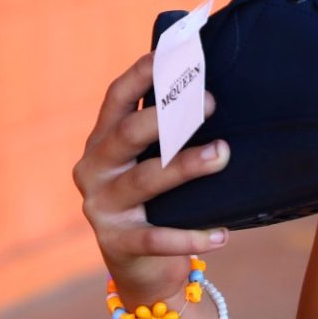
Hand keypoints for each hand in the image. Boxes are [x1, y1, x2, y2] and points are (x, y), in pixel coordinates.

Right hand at [72, 52, 232, 307]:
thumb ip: (169, 131)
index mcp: (104, 141)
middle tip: (211, 103)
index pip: (117, 98)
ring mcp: (102, 206)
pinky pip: (157, 238)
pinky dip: (190, 236)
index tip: (176, 54)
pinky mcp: (117, 243)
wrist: (140, 264)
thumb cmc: (159, 198)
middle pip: (127, 133)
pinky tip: (222, 234)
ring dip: (186, 165)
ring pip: (145, 179)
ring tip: (222, 154)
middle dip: (168, 115)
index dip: (143, 73)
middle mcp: (95, 169)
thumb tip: (212, 87)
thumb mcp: (154, 159)